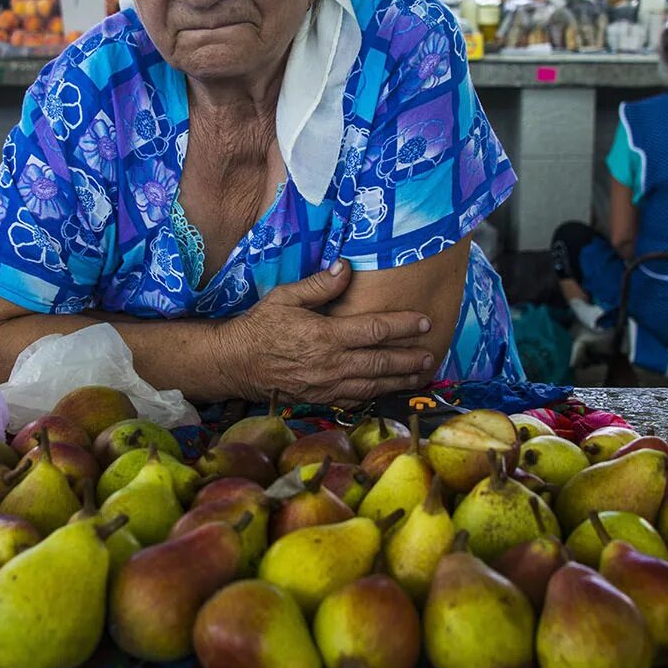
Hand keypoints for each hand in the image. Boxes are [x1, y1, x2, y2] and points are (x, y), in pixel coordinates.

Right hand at [217, 260, 438, 406]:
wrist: (236, 362)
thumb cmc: (261, 326)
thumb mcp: (286, 297)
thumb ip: (320, 284)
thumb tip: (346, 266)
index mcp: (325, 336)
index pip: (375, 330)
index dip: (403, 326)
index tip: (424, 322)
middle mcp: (330, 364)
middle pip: (381, 362)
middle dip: (410, 358)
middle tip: (432, 353)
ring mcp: (326, 386)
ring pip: (373, 384)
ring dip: (400, 380)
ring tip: (421, 374)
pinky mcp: (320, 399)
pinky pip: (355, 400)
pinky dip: (376, 396)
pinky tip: (389, 391)